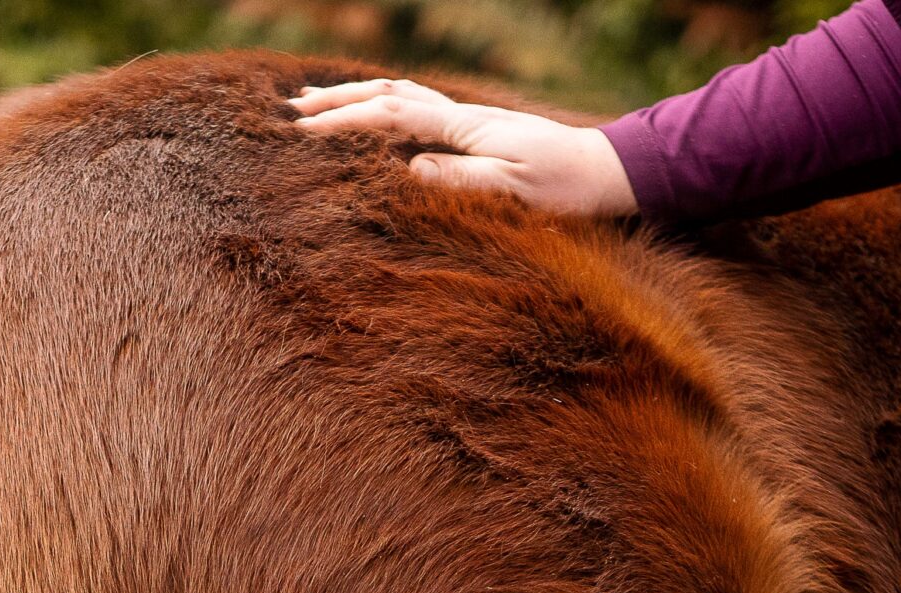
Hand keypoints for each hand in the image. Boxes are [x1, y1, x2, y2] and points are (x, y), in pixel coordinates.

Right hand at [289, 79, 636, 217]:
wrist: (606, 173)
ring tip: (319, 106)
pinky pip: (418, 114)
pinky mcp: (477, 135)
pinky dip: (385, 111)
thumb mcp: (515, 190)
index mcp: (466, 127)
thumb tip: (410, 169)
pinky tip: (375, 124)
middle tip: (294, 110)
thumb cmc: (567, 187)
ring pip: (401, 98)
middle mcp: (463, 117)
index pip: (392, 116)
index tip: (306, 132)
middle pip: (389, 95)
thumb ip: (463, 179)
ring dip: (358, 100)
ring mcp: (469, 123)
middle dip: (339, 101)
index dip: (346, 122)